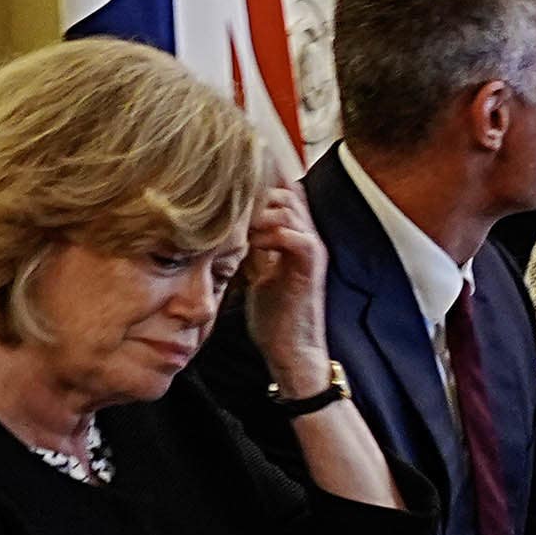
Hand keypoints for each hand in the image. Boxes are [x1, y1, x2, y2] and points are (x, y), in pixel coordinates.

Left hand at [242, 172, 335, 380]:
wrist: (291, 350)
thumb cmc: (273, 315)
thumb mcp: (256, 270)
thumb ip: (249, 245)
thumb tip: (223, 225)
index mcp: (296, 235)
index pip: (283, 192)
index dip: (258, 184)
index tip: (225, 186)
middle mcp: (308, 236)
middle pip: (285, 192)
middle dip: (254, 195)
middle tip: (223, 207)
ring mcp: (312, 249)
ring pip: (289, 209)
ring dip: (258, 212)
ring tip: (231, 224)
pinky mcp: (310, 265)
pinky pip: (293, 236)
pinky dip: (268, 235)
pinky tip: (245, 244)